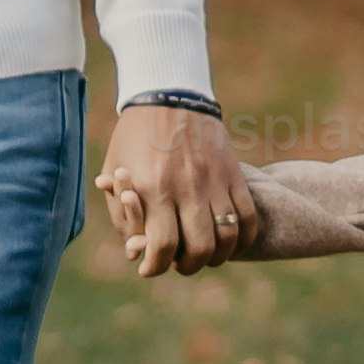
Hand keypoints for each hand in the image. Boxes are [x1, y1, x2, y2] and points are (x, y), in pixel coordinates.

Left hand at [98, 101, 258, 276]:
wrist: (169, 96)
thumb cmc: (134, 137)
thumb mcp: (115, 171)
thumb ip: (122, 215)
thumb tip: (135, 251)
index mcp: (153, 188)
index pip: (163, 246)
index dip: (156, 266)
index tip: (149, 267)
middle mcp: (187, 187)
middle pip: (200, 248)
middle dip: (187, 265)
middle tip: (178, 262)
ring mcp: (214, 180)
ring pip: (228, 237)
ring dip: (216, 256)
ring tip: (203, 254)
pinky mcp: (233, 174)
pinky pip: (249, 216)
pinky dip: (242, 238)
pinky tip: (228, 241)